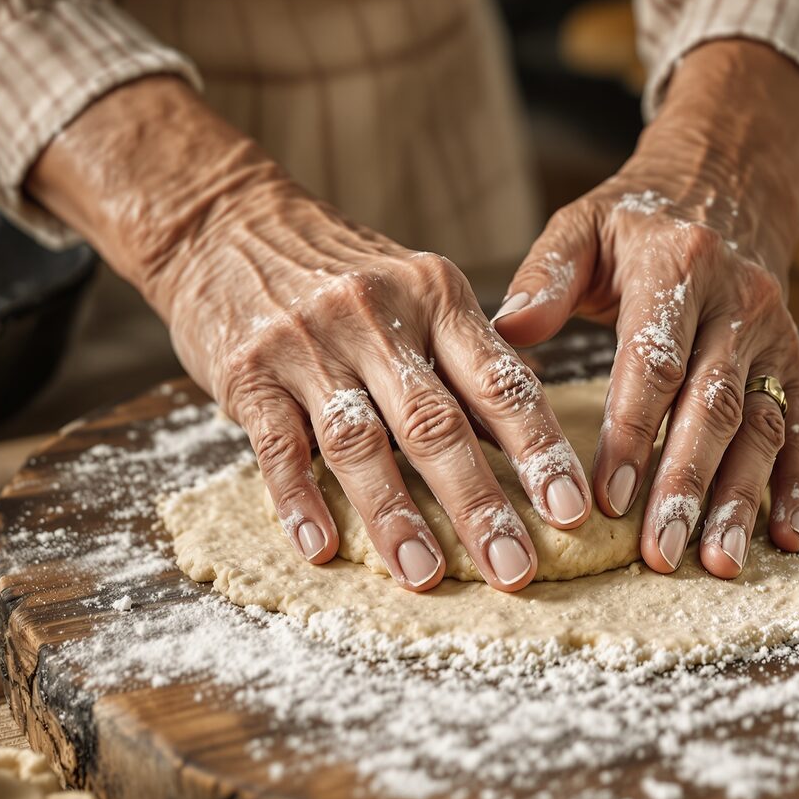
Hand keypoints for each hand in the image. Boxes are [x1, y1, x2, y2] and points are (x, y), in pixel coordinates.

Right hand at [29, 78, 592, 592]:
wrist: (226, 224)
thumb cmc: (340, 272)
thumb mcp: (417, 291)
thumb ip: (466, 360)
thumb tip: (527, 436)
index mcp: (435, 296)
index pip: (500, 380)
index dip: (539, 448)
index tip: (572, 509)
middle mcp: (375, 317)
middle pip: (435, 422)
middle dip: (478, 502)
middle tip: (514, 567)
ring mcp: (308, 345)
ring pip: (359, 441)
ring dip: (393, 515)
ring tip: (424, 574)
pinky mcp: (248, 373)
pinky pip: (278, 446)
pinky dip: (300, 500)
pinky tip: (321, 548)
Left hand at [494, 42, 798, 576]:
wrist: (720, 190)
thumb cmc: (634, 226)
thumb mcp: (583, 226)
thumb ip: (546, 275)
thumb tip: (509, 329)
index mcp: (678, 267)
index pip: (652, 361)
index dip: (633, 432)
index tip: (608, 497)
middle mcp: (737, 302)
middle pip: (712, 404)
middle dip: (686, 483)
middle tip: (659, 551)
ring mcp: (773, 337)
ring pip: (760, 426)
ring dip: (740, 498)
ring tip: (719, 561)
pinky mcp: (793, 364)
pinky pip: (797, 428)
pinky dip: (793, 484)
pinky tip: (784, 535)